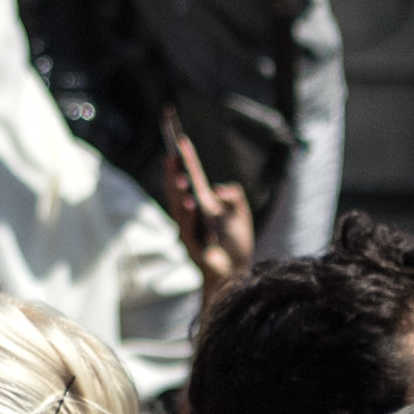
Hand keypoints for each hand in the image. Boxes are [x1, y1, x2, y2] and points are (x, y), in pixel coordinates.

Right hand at [158, 130, 256, 297]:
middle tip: (172, 155)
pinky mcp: (192, 245)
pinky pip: (187, 227)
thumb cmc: (236, 244)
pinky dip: (188, 215)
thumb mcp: (241, 214)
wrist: (237, 273)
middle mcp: (192, 214)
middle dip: (173, 173)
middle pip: (178, 189)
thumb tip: (220, 191)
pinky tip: (191, 202)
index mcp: (203, 203)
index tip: (179, 140)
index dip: (186, 159)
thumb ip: (235, 197)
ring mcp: (189, 229)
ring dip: (177, 191)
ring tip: (181, 177)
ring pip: (178, 207)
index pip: (192, 176)